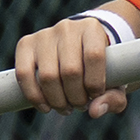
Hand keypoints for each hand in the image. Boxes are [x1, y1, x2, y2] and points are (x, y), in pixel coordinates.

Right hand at [14, 13, 131, 118]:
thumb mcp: (114, 78)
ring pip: (47, 76)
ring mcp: (44, 35)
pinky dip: (34, 96)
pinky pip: (24, 75)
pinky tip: (46, 107)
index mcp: (93, 28)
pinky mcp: (26, 44)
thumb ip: (114, 97)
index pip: (94, 56)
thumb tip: (94, 111)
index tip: (95, 96)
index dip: (95, 82)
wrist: (77, 44)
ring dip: (57, 100)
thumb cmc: (98, 65)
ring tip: (66, 108)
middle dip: (76, 96)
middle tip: (80, 105)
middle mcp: (68, 28)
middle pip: (70, 70)